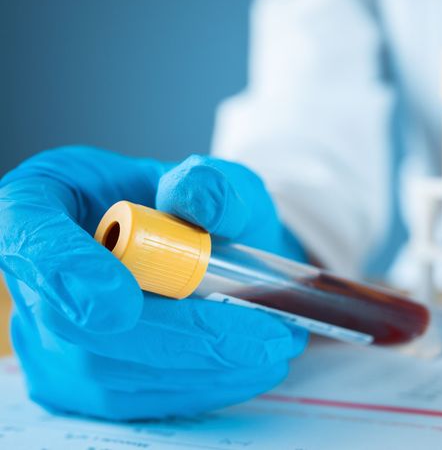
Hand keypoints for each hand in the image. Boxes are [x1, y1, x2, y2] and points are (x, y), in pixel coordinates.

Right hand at [0, 146, 307, 419]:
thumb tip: (198, 204)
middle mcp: (31, 278)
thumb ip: (210, 184)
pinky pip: (130, 399)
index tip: (121, 304)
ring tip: (275, 347)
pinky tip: (250, 369)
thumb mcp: (214, 179)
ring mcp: (45, 338)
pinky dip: (199, 386)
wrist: (202, 253)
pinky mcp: (76, 384)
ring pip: (108, 372)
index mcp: (41, 204)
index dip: (66, 272)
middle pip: (73, 325)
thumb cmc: (193, 209)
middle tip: (262, 336)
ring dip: (201, 367)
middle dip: (177, 335)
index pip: (30, 236)